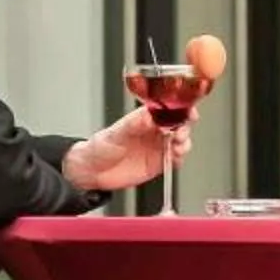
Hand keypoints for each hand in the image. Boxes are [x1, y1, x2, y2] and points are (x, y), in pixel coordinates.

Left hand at [61, 108, 191, 194]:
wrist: (93, 171)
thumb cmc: (100, 147)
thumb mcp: (115, 133)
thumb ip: (132, 125)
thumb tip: (148, 116)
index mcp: (145, 117)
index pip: (168, 107)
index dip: (181, 107)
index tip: (186, 111)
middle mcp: (153, 130)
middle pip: (179, 123)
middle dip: (184, 126)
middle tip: (179, 133)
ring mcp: (157, 146)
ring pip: (180, 141)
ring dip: (184, 142)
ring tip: (177, 146)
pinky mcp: (158, 163)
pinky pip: (175, 159)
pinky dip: (179, 158)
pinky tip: (175, 157)